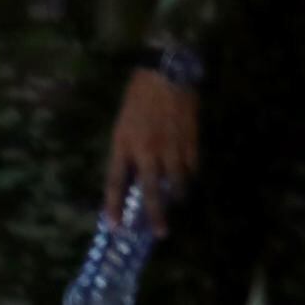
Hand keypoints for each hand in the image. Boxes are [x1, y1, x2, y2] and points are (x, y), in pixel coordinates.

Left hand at [100, 65, 200, 232]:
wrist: (167, 73)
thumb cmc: (139, 97)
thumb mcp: (123, 124)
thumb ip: (126, 151)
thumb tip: (131, 178)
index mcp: (124, 144)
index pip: (115, 183)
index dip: (113, 206)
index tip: (114, 226)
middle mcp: (147, 150)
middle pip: (150, 191)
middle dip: (154, 214)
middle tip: (159, 232)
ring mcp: (171, 146)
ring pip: (176, 182)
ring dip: (176, 195)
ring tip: (175, 201)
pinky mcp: (190, 139)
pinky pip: (191, 166)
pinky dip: (189, 175)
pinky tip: (187, 176)